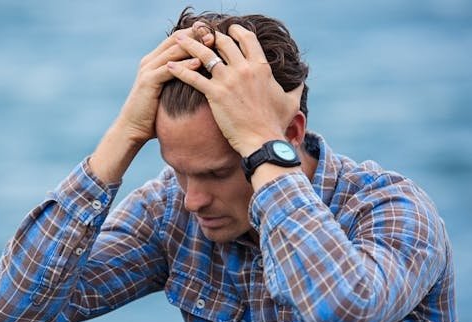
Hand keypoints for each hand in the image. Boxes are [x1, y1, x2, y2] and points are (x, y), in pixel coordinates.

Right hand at [116, 24, 213, 145]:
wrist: (132, 128)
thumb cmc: (154, 114)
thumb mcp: (169, 92)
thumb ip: (180, 80)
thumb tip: (203, 78)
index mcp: (155, 60)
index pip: (178, 38)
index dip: (196, 33)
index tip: (215, 32)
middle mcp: (150, 60)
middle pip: (176, 39)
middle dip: (196, 34)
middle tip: (215, 32)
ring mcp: (148, 70)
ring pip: (173, 51)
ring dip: (193, 46)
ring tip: (211, 42)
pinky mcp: (148, 81)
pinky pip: (169, 70)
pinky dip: (184, 65)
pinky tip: (199, 63)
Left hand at [167, 24, 303, 155]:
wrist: (263, 141)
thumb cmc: (276, 123)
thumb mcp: (291, 102)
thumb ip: (296, 87)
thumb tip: (302, 79)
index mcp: (261, 67)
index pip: (247, 38)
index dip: (235, 31)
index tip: (227, 29)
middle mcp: (244, 68)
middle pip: (223, 42)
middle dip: (209, 34)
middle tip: (199, 32)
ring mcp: (228, 80)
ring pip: (205, 54)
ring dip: (189, 44)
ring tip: (178, 39)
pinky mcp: (215, 94)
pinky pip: (193, 77)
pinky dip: (179, 70)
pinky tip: (169, 66)